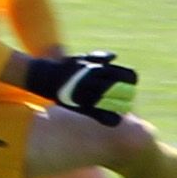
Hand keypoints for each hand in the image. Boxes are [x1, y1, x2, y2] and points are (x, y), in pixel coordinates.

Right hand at [23, 51, 137, 125]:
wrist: (45, 77)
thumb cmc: (66, 67)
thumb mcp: (81, 57)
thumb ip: (98, 57)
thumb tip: (114, 57)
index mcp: (97, 68)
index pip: (124, 74)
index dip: (130, 79)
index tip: (131, 82)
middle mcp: (95, 79)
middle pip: (123, 89)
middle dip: (128, 94)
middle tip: (128, 98)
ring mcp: (88, 92)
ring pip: (114, 102)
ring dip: (122, 106)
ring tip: (124, 109)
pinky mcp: (81, 105)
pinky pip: (100, 115)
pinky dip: (110, 118)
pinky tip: (115, 120)